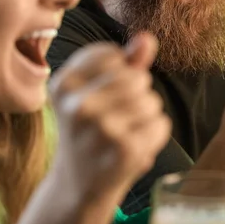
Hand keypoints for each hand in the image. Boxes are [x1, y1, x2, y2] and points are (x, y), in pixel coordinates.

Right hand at [48, 32, 171, 201]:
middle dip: (137, 94)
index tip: (104, 92)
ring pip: (151, 100)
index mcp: (63, 83)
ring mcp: (101, 129)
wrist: (78, 185)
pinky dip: (155, 133)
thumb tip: (147, 38)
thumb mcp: (94, 91)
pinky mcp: (124, 150)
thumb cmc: (89, 129)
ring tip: (126, 130)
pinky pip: (161, 124)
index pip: (113, 54)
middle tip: (118, 116)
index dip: (119, 71)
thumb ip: (124, 61)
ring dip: (146, 115)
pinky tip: (135, 145)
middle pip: (137, 77)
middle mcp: (77, 105)